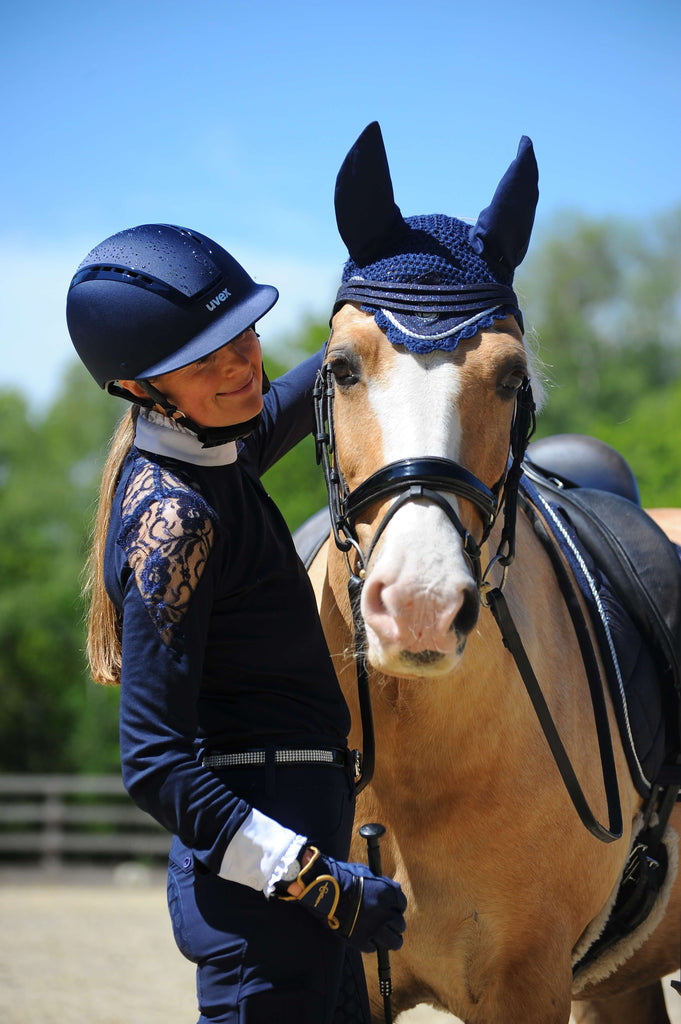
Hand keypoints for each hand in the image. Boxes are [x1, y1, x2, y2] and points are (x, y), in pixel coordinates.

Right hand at [276, 846, 406, 952]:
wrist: (323, 891)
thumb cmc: (343, 878)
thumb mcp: (367, 874)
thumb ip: (383, 884)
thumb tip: (394, 889)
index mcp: (388, 894)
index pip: (402, 904)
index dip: (396, 906)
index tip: (391, 907)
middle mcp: (385, 913)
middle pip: (400, 924)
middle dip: (394, 922)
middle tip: (387, 922)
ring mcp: (374, 929)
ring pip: (394, 941)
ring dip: (390, 938)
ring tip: (385, 937)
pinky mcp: (362, 941)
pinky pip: (374, 947)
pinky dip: (371, 943)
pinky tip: (365, 936)